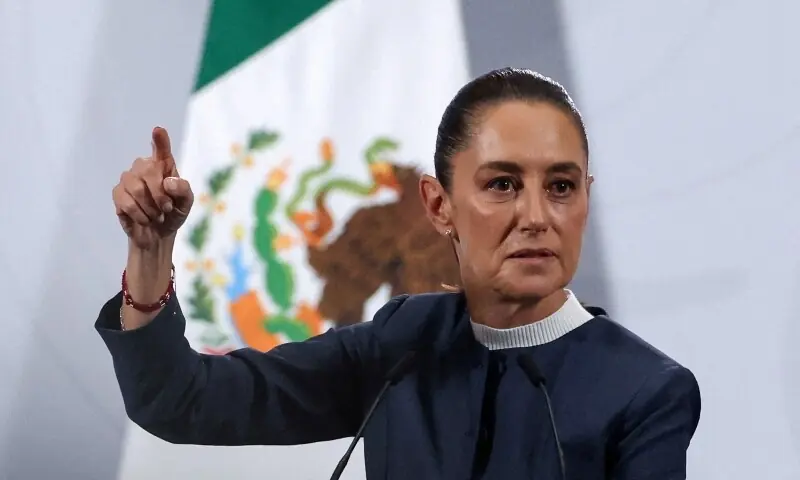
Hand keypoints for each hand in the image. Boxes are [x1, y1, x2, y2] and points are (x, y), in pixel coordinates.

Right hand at [112, 127, 193, 249]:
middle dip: (160, 195)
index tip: (158, 130)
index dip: (160, 140)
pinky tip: (145, 219)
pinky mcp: (117, 193)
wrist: (158, 234)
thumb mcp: (186, 204)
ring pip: (137, 188)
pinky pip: (126, 201)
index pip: (161, 150)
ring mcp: (128, 178)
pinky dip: (140, 215)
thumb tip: (168, 181)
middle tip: (166, 209)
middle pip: (148, 170)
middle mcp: (144, 166)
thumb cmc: (173, 213)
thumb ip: (183, 190)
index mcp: (164, 166)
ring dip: (151, 208)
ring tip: (157, 216)